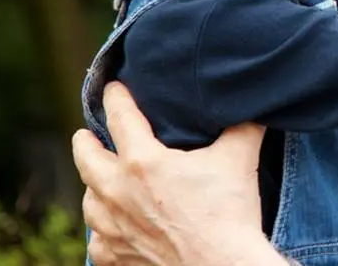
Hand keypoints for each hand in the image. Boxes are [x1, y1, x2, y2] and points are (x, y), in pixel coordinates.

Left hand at [72, 82, 282, 265]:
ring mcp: (112, 228)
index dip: (116, 97)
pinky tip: (113, 228)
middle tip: (85, 135)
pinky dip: (103, 232)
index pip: (120, 117)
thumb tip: (252, 106)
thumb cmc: (229, 213)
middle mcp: (117, 192)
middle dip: (84, 142)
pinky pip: (97, 241)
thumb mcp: (239, 158)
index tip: (113, 88)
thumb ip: (242, 126)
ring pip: (89, 201)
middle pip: (86, 158)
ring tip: (100, 182)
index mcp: (143, 161)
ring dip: (93, 188)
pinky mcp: (116, 256)